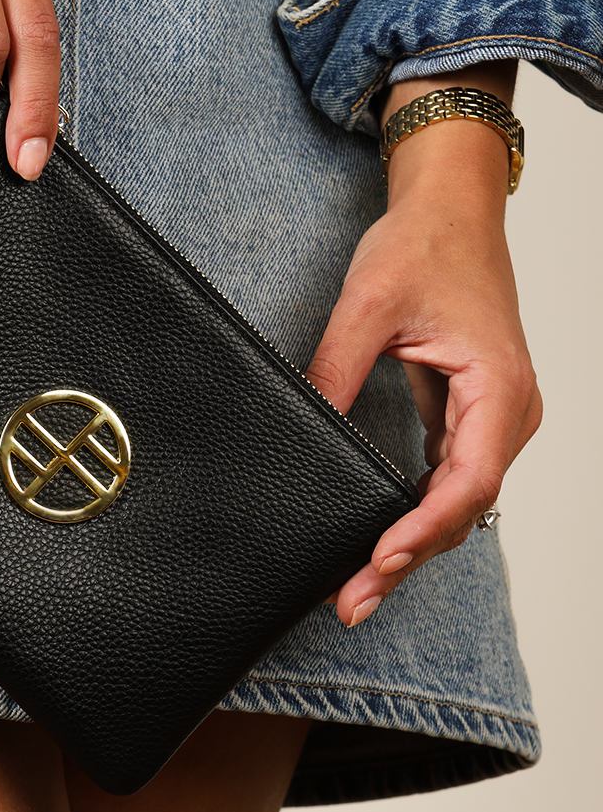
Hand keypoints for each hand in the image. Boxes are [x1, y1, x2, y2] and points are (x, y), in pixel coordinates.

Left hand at [307, 67, 541, 626]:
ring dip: (410, 542)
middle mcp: (507, 413)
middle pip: (462, 507)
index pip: (468, 481)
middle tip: (352, 599)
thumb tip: (304, 427)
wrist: (449, 211)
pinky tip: (380, 538)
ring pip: (456, 501)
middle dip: (407, 555)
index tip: (377, 562)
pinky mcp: (468, 414)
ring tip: (359, 585)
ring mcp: (491, 417)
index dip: (423, 530)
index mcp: (498, 389)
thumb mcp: (369, 305)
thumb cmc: (425, 246)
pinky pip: (448, 478)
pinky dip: (415, 512)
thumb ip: (335, 369)